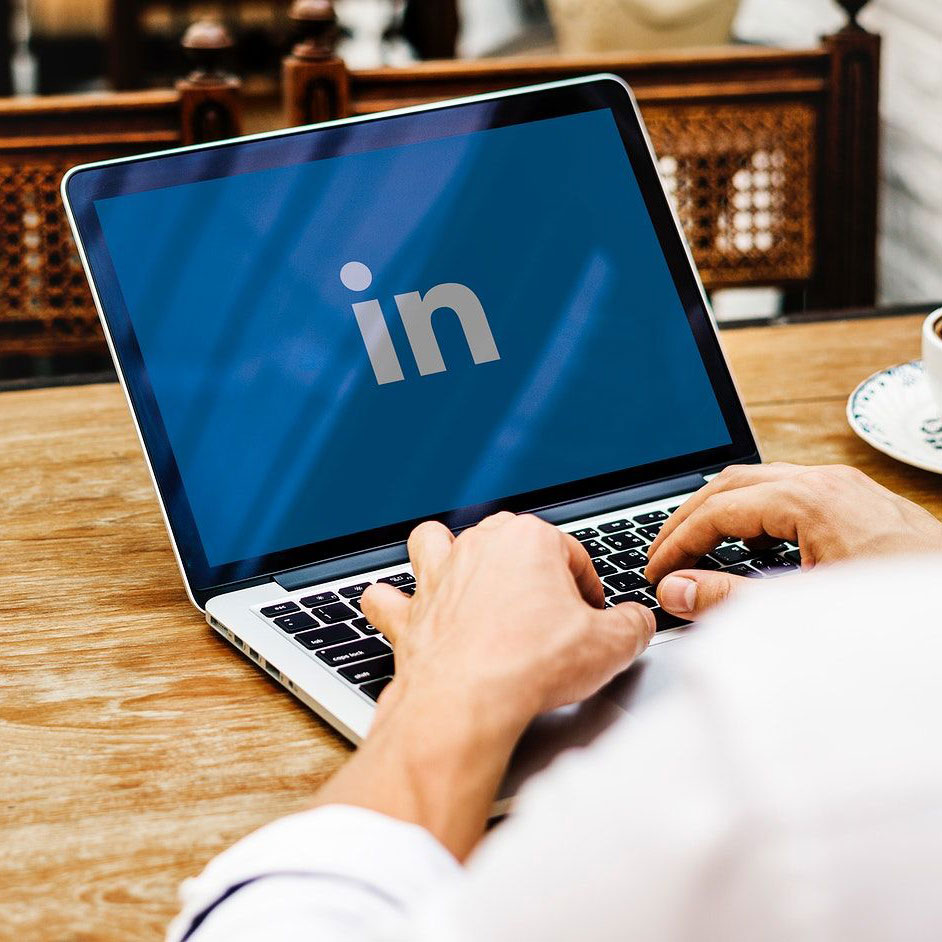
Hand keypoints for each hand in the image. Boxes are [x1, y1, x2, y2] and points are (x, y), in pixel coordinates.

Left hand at [312, 513, 653, 859]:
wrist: (468, 701)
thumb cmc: (534, 665)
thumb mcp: (611, 645)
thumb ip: (633, 625)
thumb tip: (637, 622)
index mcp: (528, 539)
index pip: (570, 554)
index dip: (587, 589)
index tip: (592, 616)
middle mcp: (478, 547)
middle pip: (507, 542)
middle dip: (528, 571)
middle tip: (545, 612)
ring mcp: (438, 577)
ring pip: (434, 543)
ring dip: (443, 555)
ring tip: (460, 577)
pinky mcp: (410, 615)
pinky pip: (388, 598)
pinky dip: (392, 604)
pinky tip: (402, 612)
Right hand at [645, 463, 941, 618]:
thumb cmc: (898, 612)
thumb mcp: (803, 607)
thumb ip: (729, 598)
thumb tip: (676, 589)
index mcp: (809, 499)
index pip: (718, 509)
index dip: (678, 542)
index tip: (658, 571)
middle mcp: (826, 482)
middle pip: (731, 483)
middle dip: (688, 518)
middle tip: (662, 555)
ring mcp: (844, 488)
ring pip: (759, 482)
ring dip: (720, 512)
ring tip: (695, 547)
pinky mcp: (858, 502)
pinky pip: (788, 492)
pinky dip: (753, 513)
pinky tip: (749, 543)